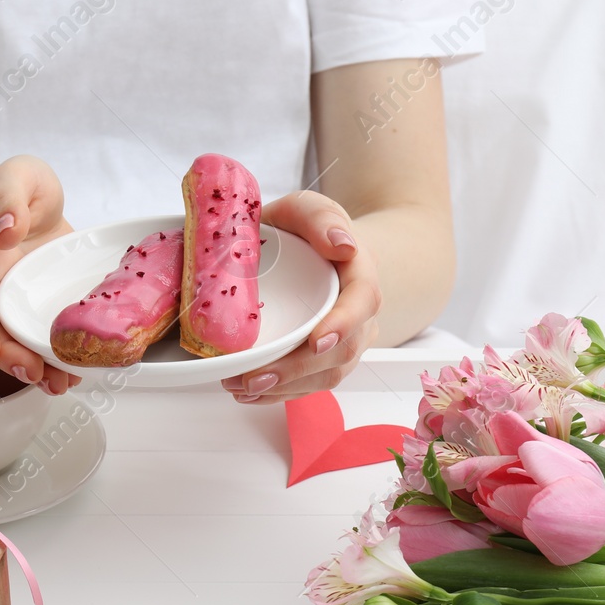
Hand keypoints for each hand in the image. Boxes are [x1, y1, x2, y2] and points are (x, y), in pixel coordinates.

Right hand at [0, 155, 80, 394]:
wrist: (33, 201)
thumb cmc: (18, 187)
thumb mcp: (15, 175)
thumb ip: (7, 196)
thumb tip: (7, 229)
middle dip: (10, 358)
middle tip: (35, 372)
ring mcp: (17, 303)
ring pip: (17, 343)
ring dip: (35, 369)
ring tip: (59, 383)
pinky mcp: (42, 310)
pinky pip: (43, 338)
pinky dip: (57, 359)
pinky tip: (75, 372)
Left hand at [221, 191, 380, 403]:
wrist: (315, 251)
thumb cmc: (308, 231)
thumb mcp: (307, 209)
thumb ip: (319, 217)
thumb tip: (341, 244)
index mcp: (360, 276)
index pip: (363, 302)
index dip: (342, 324)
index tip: (315, 341)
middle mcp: (360, 316)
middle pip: (341, 351)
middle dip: (298, 369)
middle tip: (254, 376)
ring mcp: (345, 342)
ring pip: (325, 375)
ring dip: (284, 388)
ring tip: (241, 387)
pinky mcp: (325, 360)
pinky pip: (309, 385)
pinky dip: (279, 394)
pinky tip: (249, 393)